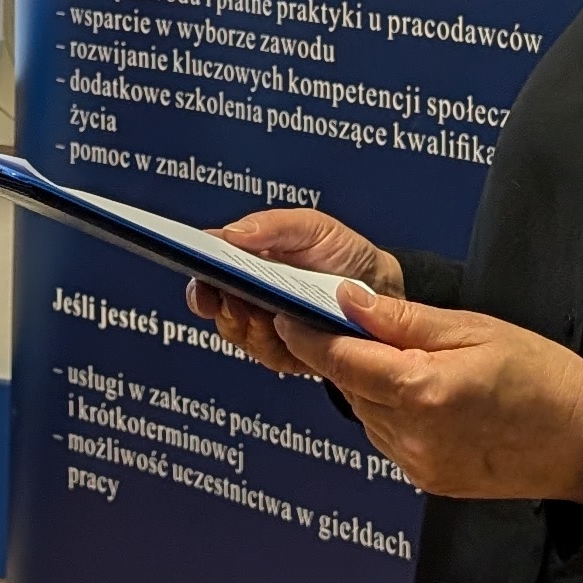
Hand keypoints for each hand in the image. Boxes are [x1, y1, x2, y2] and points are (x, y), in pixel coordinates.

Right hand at [187, 208, 401, 378]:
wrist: (386, 290)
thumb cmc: (343, 253)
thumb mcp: (313, 227)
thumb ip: (274, 226)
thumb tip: (231, 234)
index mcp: (248, 260)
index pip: (207, 267)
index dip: (196, 272)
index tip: (197, 273)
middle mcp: (249, 294)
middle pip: (213, 304)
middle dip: (217, 304)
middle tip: (231, 300)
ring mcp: (266, 325)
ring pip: (236, 333)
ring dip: (246, 324)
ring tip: (263, 313)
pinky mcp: (286, 353)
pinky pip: (266, 356)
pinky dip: (273, 344)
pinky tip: (286, 331)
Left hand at [281, 286, 582, 504]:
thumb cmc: (542, 377)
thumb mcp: (474, 329)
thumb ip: (402, 320)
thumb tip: (347, 300)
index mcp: (424, 389)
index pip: (341, 361)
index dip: (309, 336)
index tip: (290, 314)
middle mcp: (414, 434)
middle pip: (350, 387)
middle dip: (342, 356)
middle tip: (347, 325)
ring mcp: (418, 463)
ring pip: (367, 414)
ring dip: (371, 386)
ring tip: (408, 361)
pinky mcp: (426, 479)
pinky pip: (389, 438)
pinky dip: (393, 413)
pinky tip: (425, 396)